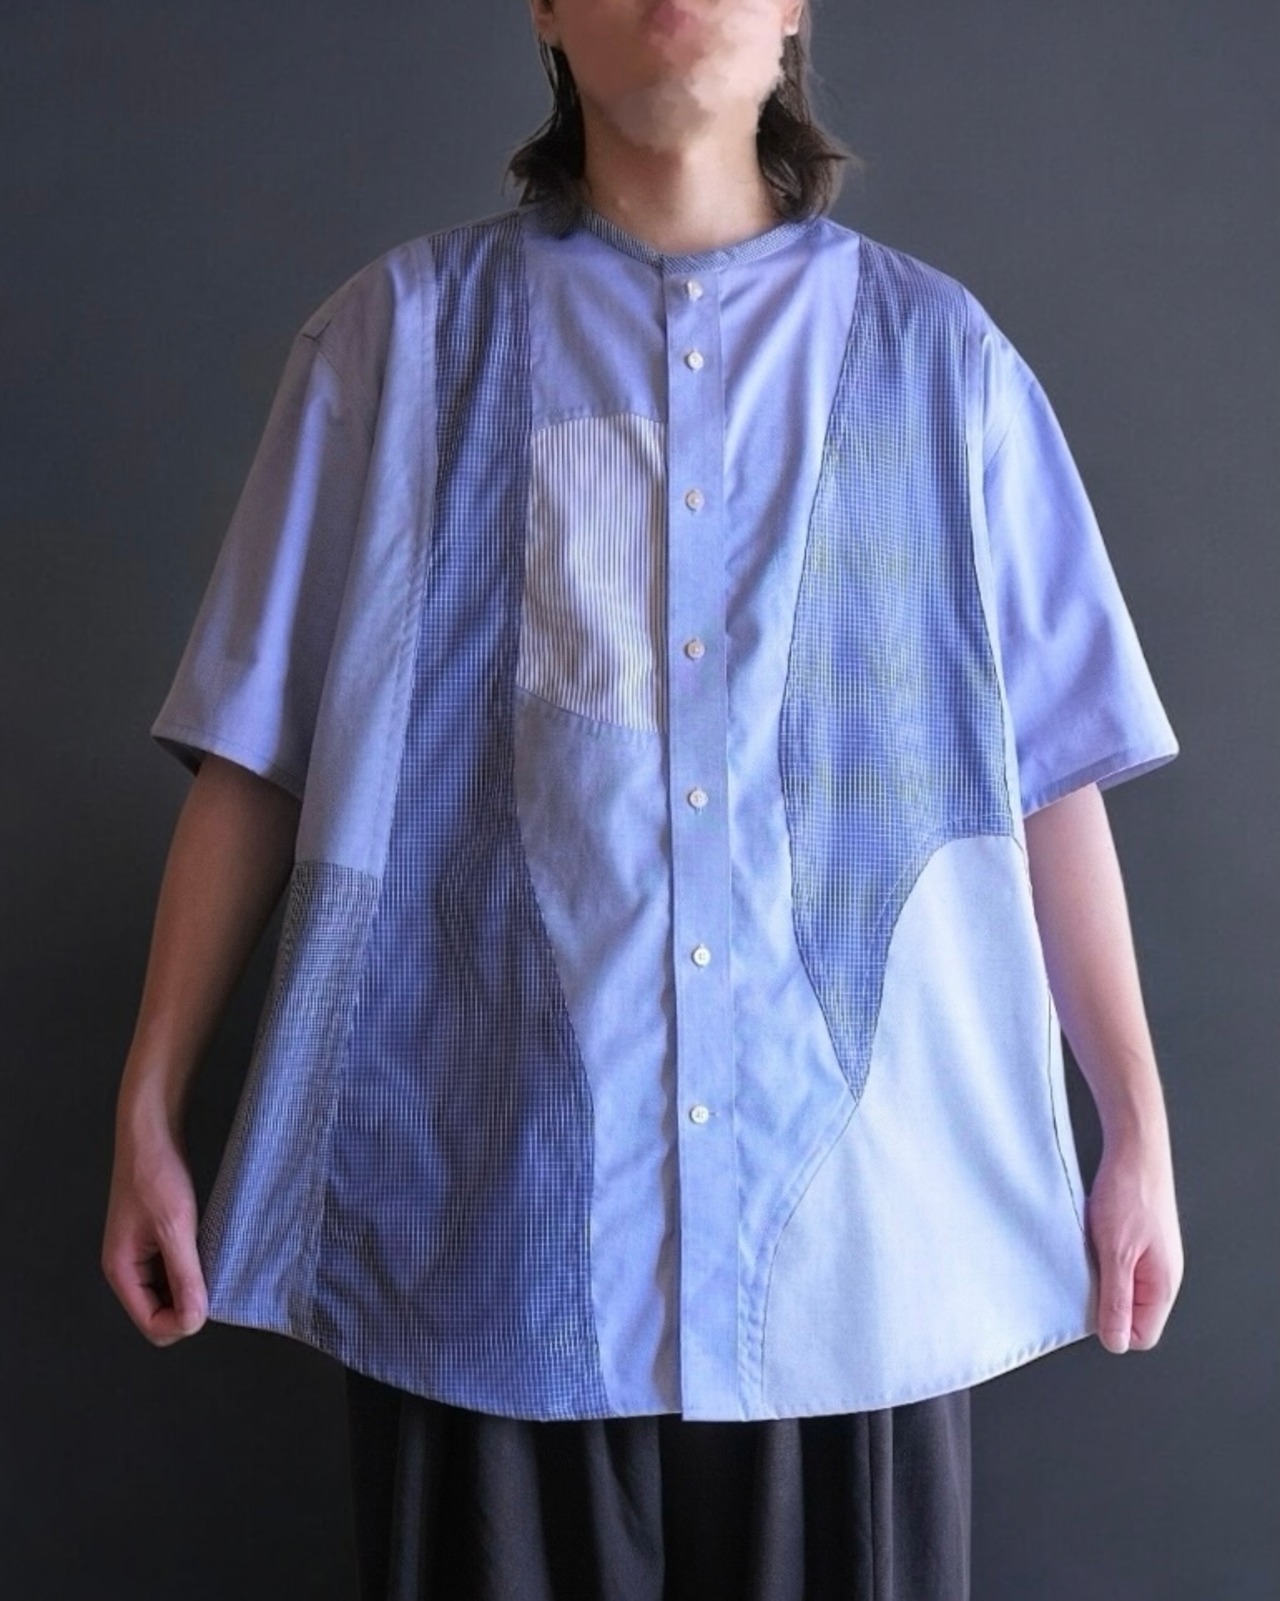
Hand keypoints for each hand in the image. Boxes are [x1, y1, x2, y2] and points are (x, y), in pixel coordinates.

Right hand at [102, 1116, 208, 1346]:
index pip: (152, 1324)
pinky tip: (208, 1251)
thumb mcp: (175, 1227)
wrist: (151, 1134)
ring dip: (191, 1286)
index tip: (210, 1300)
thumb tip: (195, 1320)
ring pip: (169, 1292)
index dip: (182, 1321)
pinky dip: (191, 1268)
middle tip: (215, 1279)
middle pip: (159, 1313)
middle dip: (187, 1305)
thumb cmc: (156, 1174)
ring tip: (213, 1262)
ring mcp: (140, 1254)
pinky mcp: (154, 1240)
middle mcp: (127, 1268)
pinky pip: (173, 1270)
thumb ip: (184, 1276)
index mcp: (121, 1271)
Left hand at [1084, 1128, 1183, 1353]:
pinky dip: (1101, 1258)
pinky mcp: (1138, 1240)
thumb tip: (1116, 1342)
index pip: (1142, 1335)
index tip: (1090, 1305)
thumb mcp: (1117, 1253)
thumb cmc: (1130, 1194)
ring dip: (1100, 1277)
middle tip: (1085, 1276)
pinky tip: (1090, 1240)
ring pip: (1121, 1287)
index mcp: (1163, 1285)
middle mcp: (1161, 1275)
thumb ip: (1116, 1300)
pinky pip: (1118, 1265)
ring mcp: (1151, 1257)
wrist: (1135, 1149)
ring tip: (1088, 1254)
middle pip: (1131, 1313)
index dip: (1114, 1328)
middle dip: (1104, 1301)